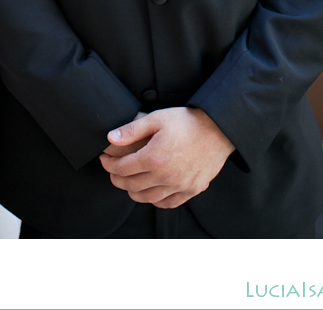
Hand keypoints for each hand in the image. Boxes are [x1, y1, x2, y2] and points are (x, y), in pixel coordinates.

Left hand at [99, 107, 234, 207]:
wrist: (218, 129)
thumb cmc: (188, 122)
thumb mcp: (157, 118)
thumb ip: (132, 130)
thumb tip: (110, 138)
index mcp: (153, 158)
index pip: (122, 168)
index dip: (109, 165)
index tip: (104, 160)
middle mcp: (165, 176)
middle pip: (131, 186)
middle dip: (117, 179)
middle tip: (113, 171)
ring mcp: (179, 185)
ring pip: (147, 198)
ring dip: (133, 191)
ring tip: (129, 182)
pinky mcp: (191, 189)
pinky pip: (168, 203)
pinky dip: (155, 200)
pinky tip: (152, 191)